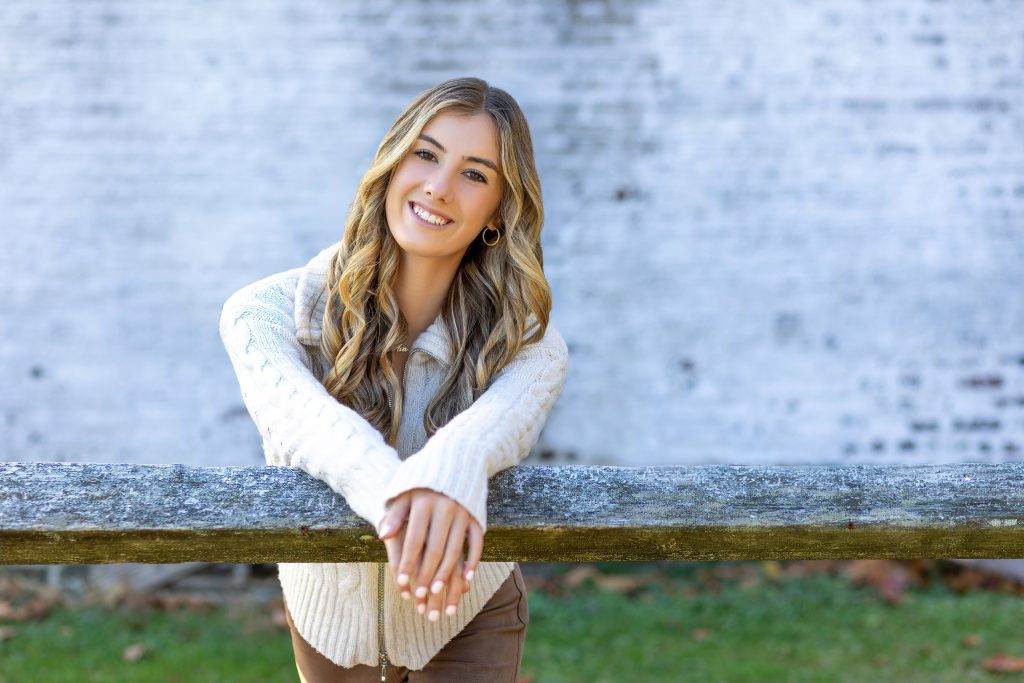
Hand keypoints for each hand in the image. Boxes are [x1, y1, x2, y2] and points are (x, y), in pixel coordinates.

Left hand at [377, 488, 482, 620]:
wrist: (455, 461)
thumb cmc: (423, 483)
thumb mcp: (405, 493)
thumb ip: (395, 515)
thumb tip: (383, 536)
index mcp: (425, 503)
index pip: (415, 539)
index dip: (408, 561)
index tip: (402, 581)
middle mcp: (446, 508)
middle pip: (436, 548)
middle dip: (427, 574)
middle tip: (420, 595)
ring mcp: (464, 513)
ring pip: (456, 549)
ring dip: (447, 573)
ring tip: (437, 592)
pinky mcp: (476, 516)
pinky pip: (477, 542)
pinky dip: (473, 560)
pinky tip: (467, 577)